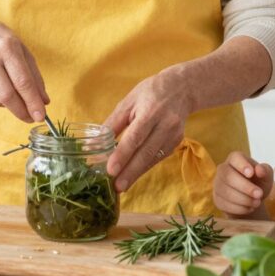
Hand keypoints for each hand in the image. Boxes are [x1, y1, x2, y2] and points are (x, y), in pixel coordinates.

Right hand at [0, 9, 48, 122]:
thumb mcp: (22, 51)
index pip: (22, 81)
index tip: (41, 115)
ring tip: (14, 96)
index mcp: (7, 48)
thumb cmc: (0, 41)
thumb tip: (43, 101)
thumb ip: (35, 76)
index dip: (33, 101)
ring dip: (9, 105)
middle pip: (7, 95)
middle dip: (22, 111)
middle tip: (31, 118)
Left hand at [103, 70, 192, 192]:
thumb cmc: (150, 92)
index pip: (135, 137)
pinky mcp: (177, 142)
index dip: (123, 154)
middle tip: (116, 187)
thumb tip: (92, 145)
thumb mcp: (128, 102)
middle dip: (130, 172)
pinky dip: (145, 167)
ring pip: (153, 158)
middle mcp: (165, 124)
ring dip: (137, 173)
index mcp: (151, 111)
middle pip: (146, 152)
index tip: (111, 170)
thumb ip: (112, 124)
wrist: (182, 88)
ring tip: (121, 185)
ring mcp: (174, 135)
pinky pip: (158, 157)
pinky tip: (134, 175)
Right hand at [213, 152, 273, 216]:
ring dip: (244, 199)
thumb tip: (260, 170)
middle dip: (245, 187)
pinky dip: (240, 208)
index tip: (251, 173)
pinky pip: (225, 204)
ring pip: (226, 192)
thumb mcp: (266, 176)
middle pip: (228, 176)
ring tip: (257, 203)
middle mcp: (223, 169)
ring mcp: (217, 184)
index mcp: (235, 159)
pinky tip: (249, 208)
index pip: (234, 158)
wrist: (251, 198)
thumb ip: (265, 171)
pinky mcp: (217, 199)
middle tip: (259, 194)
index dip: (242, 165)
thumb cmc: (258, 182)